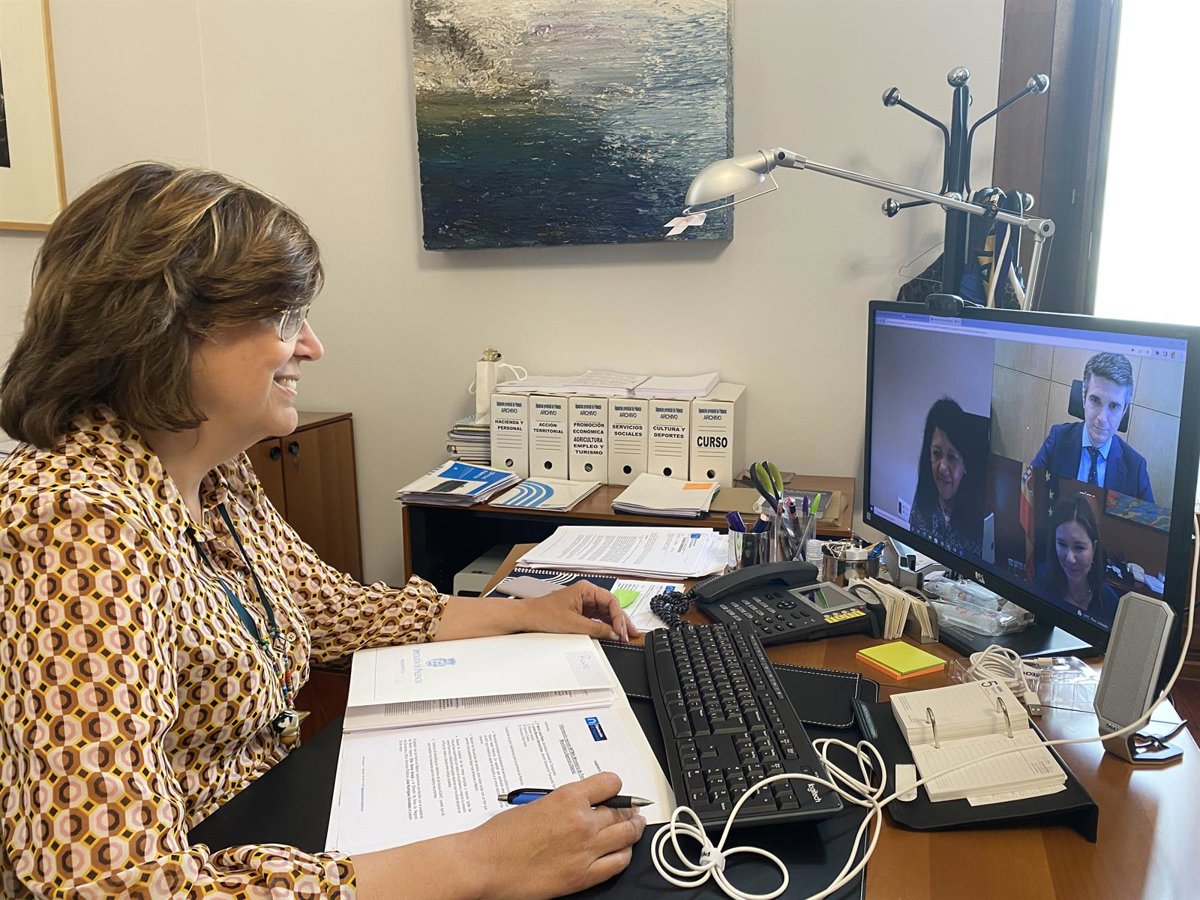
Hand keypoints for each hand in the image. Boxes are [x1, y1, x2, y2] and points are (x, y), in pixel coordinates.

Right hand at [467, 772, 646, 899]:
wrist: (485, 864)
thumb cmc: (500, 836)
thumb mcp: (535, 804)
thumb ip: (563, 804)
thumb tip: (580, 806)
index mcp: (568, 798)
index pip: (610, 783)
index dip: (616, 787)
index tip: (617, 791)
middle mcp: (582, 822)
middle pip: (622, 812)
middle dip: (629, 811)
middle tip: (632, 811)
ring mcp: (585, 851)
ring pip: (626, 837)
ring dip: (632, 831)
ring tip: (633, 829)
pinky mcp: (582, 876)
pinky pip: (617, 864)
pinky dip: (623, 856)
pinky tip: (621, 853)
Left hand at [517, 580, 639, 642]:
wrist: (528, 618)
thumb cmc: (544, 614)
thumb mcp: (574, 624)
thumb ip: (596, 629)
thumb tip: (613, 633)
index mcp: (586, 589)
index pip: (611, 601)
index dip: (618, 617)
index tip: (621, 630)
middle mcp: (587, 594)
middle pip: (611, 607)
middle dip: (620, 621)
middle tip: (630, 634)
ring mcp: (585, 603)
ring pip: (606, 614)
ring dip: (614, 625)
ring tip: (624, 636)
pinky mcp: (581, 613)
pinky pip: (598, 619)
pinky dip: (605, 627)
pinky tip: (611, 634)